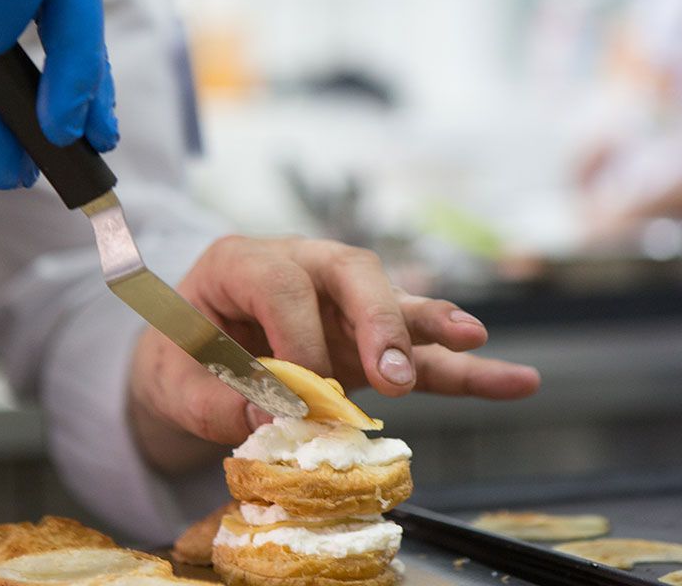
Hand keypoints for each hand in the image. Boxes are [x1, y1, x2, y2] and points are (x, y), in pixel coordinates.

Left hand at [130, 236, 540, 469]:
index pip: (280, 283)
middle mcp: (298, 266)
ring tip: (471, 341)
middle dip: (377, 318)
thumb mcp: (174, 381)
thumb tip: (277, 420)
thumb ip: (218, 400)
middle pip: (351, 270)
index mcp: (240, 261)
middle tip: (392, 375)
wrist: (187, 360)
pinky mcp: (361, 335)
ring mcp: (336, 300)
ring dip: (429, 325)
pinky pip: (413, 345)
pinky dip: (455, 362)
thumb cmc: (179, 360)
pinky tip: (508, 376)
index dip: (296, 336)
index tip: (300, 396)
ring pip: (391, 298)